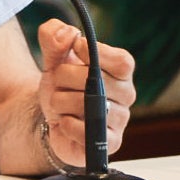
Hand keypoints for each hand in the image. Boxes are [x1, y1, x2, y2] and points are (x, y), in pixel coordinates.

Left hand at [36, 20, 136, 167]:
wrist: (54, 117)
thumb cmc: (62, 83)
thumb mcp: (53, 55)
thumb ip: (54, 35)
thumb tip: (68, 34)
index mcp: (121, 71)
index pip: (122, 62)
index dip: (96, 53)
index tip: (75, 48)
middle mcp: (126, 95)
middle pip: (96, 80)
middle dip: (64, 76)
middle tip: (58, 81)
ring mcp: (120, 121)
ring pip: (85, 105)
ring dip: (60, 100)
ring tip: (58, 102)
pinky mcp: (110, 144)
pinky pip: (83, 131)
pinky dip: (65, 123)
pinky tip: (65, 121)